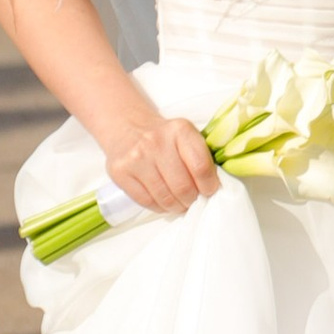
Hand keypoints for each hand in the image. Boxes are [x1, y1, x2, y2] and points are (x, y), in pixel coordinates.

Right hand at [100, 109, 219, 213]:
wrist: (128, 127)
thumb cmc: (165, 137)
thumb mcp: (186, 136)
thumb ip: (201, 157)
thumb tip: (213, 189)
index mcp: (180, 130)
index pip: (201, 167)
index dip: (209, 186)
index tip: (210, 191)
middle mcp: (156, 142)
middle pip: (183, 187)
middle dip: (192, 200)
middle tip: (194, 200)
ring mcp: (136, 157)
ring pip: (165, 198)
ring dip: (177, 206)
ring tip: (180, 203)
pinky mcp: (120, 172)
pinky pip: (146, 201)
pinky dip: (159, 207)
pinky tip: (164, 201)